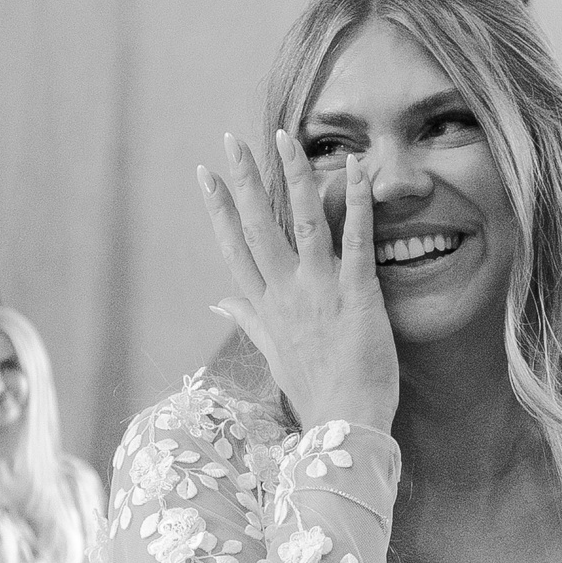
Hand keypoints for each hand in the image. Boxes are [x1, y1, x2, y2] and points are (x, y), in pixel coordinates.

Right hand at [197, 128, 398, 436]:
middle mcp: (285, 293)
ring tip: (284, 137)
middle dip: (241, 181)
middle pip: (256, 227)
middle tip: (230, 139)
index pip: (234, 247)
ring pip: (300, 222)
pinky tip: (354, 167)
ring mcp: (319, 291)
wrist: (345, 425)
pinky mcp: (357, 294)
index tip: (204, 174)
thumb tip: (220, 300)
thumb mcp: (273, 355)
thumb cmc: (315, 393)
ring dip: (292, 176)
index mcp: (266, 307)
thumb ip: (247, 320)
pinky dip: (354, 201)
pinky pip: (354, 239)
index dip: (217, 208)